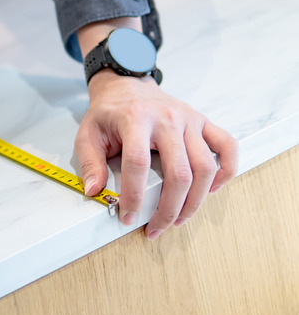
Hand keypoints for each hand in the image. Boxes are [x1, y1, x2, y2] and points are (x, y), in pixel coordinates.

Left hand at [75, 70, 238, 239]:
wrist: (127, 85)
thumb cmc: (108, 113)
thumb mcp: (87, 134)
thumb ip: (89, 163)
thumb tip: (94, 191)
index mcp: (135, 120)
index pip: (138, 164)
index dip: (134, 195)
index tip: (128, 217)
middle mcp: (167, 119)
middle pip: (179, 172)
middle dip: (168, 208)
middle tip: (156, 229)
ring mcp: (189, 120)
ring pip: (205, 167)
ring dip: (195, 201)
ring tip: (178, 219)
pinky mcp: (203, 122)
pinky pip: (227, 147)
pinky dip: (226, 171)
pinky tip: (212, 190)